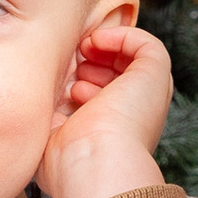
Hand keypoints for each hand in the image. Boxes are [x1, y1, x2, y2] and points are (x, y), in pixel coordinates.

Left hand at [43, 17, 173, 197]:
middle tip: (72, 67)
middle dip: (93, 66)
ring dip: (105, 50)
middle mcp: (136, 117)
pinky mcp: (156, 75)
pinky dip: (120, 35)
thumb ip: (51, 119)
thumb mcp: (52, 137)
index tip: (64, 87)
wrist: (92, 162)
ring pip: (135, 61)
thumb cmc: (68, 161)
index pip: (106, 101)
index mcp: (117, 136)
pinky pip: (146, 44)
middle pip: (120, 79)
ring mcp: (149, 96)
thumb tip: (41, 103)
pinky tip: (95, 42)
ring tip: (82, 52)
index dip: (83, 85)